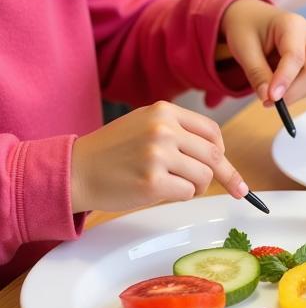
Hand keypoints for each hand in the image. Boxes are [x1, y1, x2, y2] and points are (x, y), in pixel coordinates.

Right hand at [70, 101, 247, 211]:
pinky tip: (163, 192)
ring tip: (176, 186)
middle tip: (225, 187)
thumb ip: (179, 132)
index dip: (222, 151)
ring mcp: (157, 155)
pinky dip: (183, 196)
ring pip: (204, 176)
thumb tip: (219, 155)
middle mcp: (163, 129)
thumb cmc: (113, 151)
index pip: (212, 131)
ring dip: (198, 187)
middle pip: (213, 155)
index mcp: (164, 111)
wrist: (75, 171)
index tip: (227, 166)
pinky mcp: (152, 183)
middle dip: (222, 174)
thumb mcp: (145, 124)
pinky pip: (188, 192)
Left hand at [220, 0, 305, 105]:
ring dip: (295, 93)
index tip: (270, 99)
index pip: (295, 57)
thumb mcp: (243, 48)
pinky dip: (300, 91)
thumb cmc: (248, 29)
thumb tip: (268, 98)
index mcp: (293, 23)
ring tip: (271, 89)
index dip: (284, 81)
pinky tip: (283, 84)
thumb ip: (256, 73)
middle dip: (292, 92)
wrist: (255, 19)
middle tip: (267, 102)